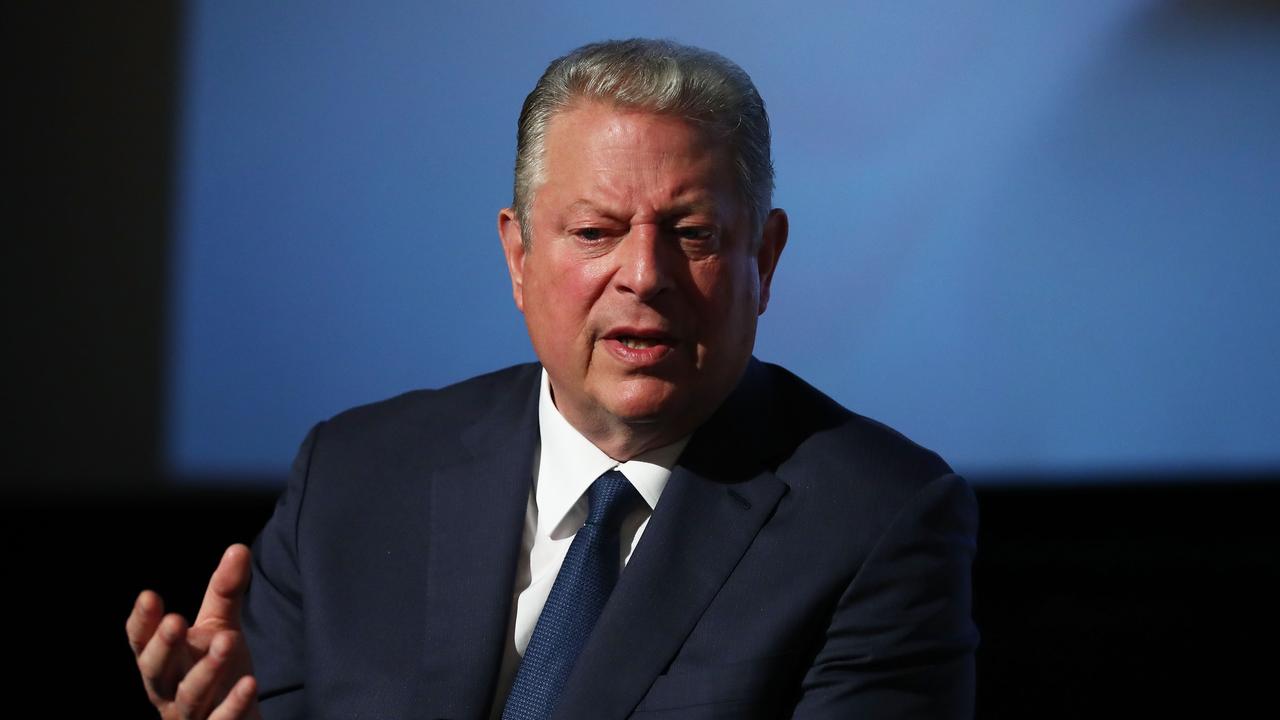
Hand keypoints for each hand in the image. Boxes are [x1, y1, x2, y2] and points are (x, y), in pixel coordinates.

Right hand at [127, 544, 262, 719]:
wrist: (238, 716)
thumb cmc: (219, 670)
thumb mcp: (221, 627)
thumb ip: (225, 592)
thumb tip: (238, 548)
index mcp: (164, 660)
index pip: (142, 642)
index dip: (142, 622)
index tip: (149, 596)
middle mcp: (168, 690)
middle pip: (156, 671)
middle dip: (163, 646)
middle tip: (174, 621)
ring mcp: (190, 716)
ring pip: (189, 697)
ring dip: (206, 670)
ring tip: (227, 640)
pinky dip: (233, 705)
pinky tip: (249, 684)